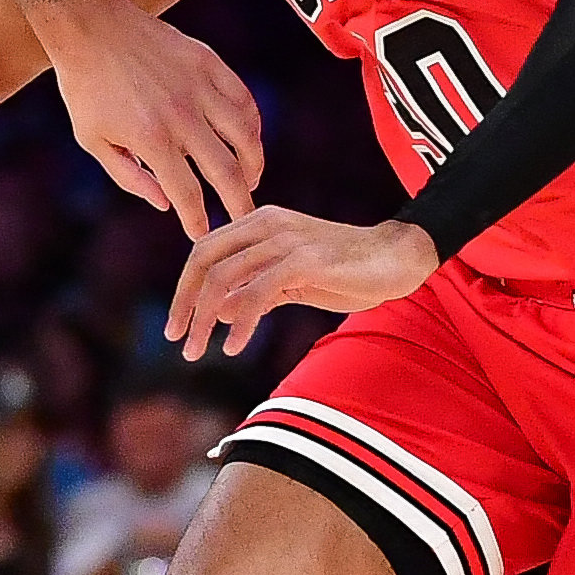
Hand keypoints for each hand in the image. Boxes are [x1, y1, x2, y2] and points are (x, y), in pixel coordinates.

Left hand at [38, 0, 262, 236]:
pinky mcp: (209, 63)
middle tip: (244, 221)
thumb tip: (164, 204)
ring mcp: (199, 87)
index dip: (199, 220)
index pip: (186, 192)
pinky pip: (244, 100)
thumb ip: (128, 176)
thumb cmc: (86, 85)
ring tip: (251, 182)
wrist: (91, 24)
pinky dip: (253, 126)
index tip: (204, 235)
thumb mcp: (92, 139)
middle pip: (226, 171)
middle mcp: (181, 115)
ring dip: (254, 165)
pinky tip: (249, 141)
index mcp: (150, 138)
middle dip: (239, 203)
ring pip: (245, 136)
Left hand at [167, 209, 437, 360]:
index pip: (203, 251)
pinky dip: (240, 323)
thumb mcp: (289, 281)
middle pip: (203, 261)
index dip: (183, 289)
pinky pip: (257, 293)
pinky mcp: (304, 260)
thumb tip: (219, 312)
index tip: (177, 325)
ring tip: (197, 351)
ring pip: (223, 278)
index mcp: (258, 222)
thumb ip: (253, 290)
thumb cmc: (345, 270)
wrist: (397, 259)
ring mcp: (285, 240)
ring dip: (204, 320)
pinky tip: (234, 346)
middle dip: (184, 303)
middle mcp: (266, 224)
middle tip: (177, 340)